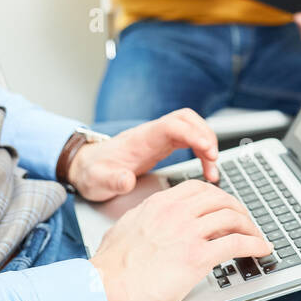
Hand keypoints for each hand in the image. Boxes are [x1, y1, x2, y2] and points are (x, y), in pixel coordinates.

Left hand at [67, 109, 220, 201]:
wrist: (86, 168)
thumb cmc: (93, 172)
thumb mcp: (98, 180)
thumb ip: (113, 180)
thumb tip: (126, 180)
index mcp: (141, 138)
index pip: (172, 125)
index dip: (193, 134)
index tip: (208, 150)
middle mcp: (152, 134)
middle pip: (187, 119)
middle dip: (206, 135)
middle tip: (214, 159)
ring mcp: (158, 139)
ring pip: (191, 128)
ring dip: (207, 144)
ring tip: (212, 170)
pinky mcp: (162, 147)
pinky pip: (189, 141)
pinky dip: (202, 153)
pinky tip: (205, 170)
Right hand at [88, 179, 272, 300]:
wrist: (106, 287)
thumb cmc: (111, 266)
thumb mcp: (127, 227)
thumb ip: (144, 218)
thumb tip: (149, 220)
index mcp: (159, 204)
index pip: (198, 188)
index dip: (217, 196)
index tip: (224, 206)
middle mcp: (176, 212)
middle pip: (220, 198)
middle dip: (238, 209)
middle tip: (245, 221)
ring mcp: (188, 232)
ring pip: (232, 217)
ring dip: (250, 226)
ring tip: (256, 235)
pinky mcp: (197, 256)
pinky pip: (236, 243)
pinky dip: (254, 245)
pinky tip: (260, 249)